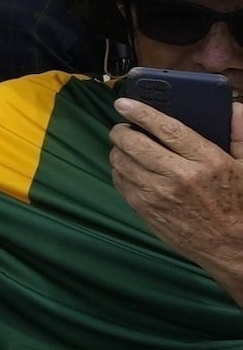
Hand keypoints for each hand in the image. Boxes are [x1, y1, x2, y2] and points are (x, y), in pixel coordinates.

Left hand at [107, 91, 242, 267]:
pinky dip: (119, 170)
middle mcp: (180, 176)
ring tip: (126, 147)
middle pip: (134, 143)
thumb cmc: (240, 204)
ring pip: (121, 162)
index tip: (124, 102)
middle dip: (122, 130)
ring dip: (118, 150)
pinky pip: (120, 182)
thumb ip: (240, 134)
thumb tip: (232, 108)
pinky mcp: (146, 210)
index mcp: (208, 160)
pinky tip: (128, 168)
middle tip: (123, 127)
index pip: (167, 128)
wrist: (232, 247)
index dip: (142, 112)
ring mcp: (159, 195)